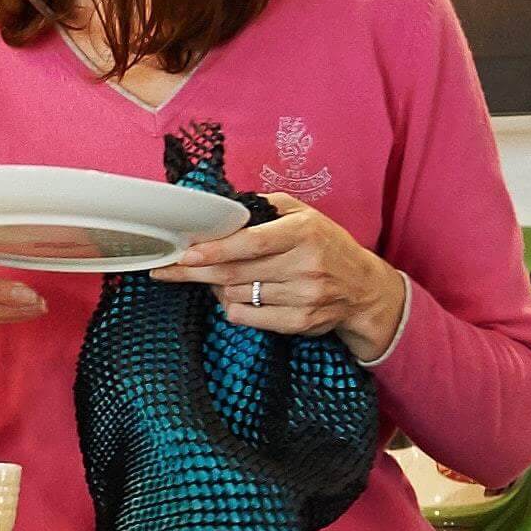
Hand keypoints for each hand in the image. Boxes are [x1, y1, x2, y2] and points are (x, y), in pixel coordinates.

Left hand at [149, 193, 407, 362]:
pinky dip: (232, 307)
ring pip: (237, 295)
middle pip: (236, 272)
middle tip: (167, 270)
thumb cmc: (326, 245)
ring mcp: (303, 297)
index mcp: (303, 232)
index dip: (214, 250)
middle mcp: (304, 265)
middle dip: (196, 272)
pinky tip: (235, 296)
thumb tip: (221, 207)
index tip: (185, 253)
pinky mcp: (299, 323)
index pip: (250, 243)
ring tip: (218, 277)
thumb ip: (265, 207)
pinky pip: (247, 317)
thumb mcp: (304, 214)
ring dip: (217, 287)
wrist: (363, 289)